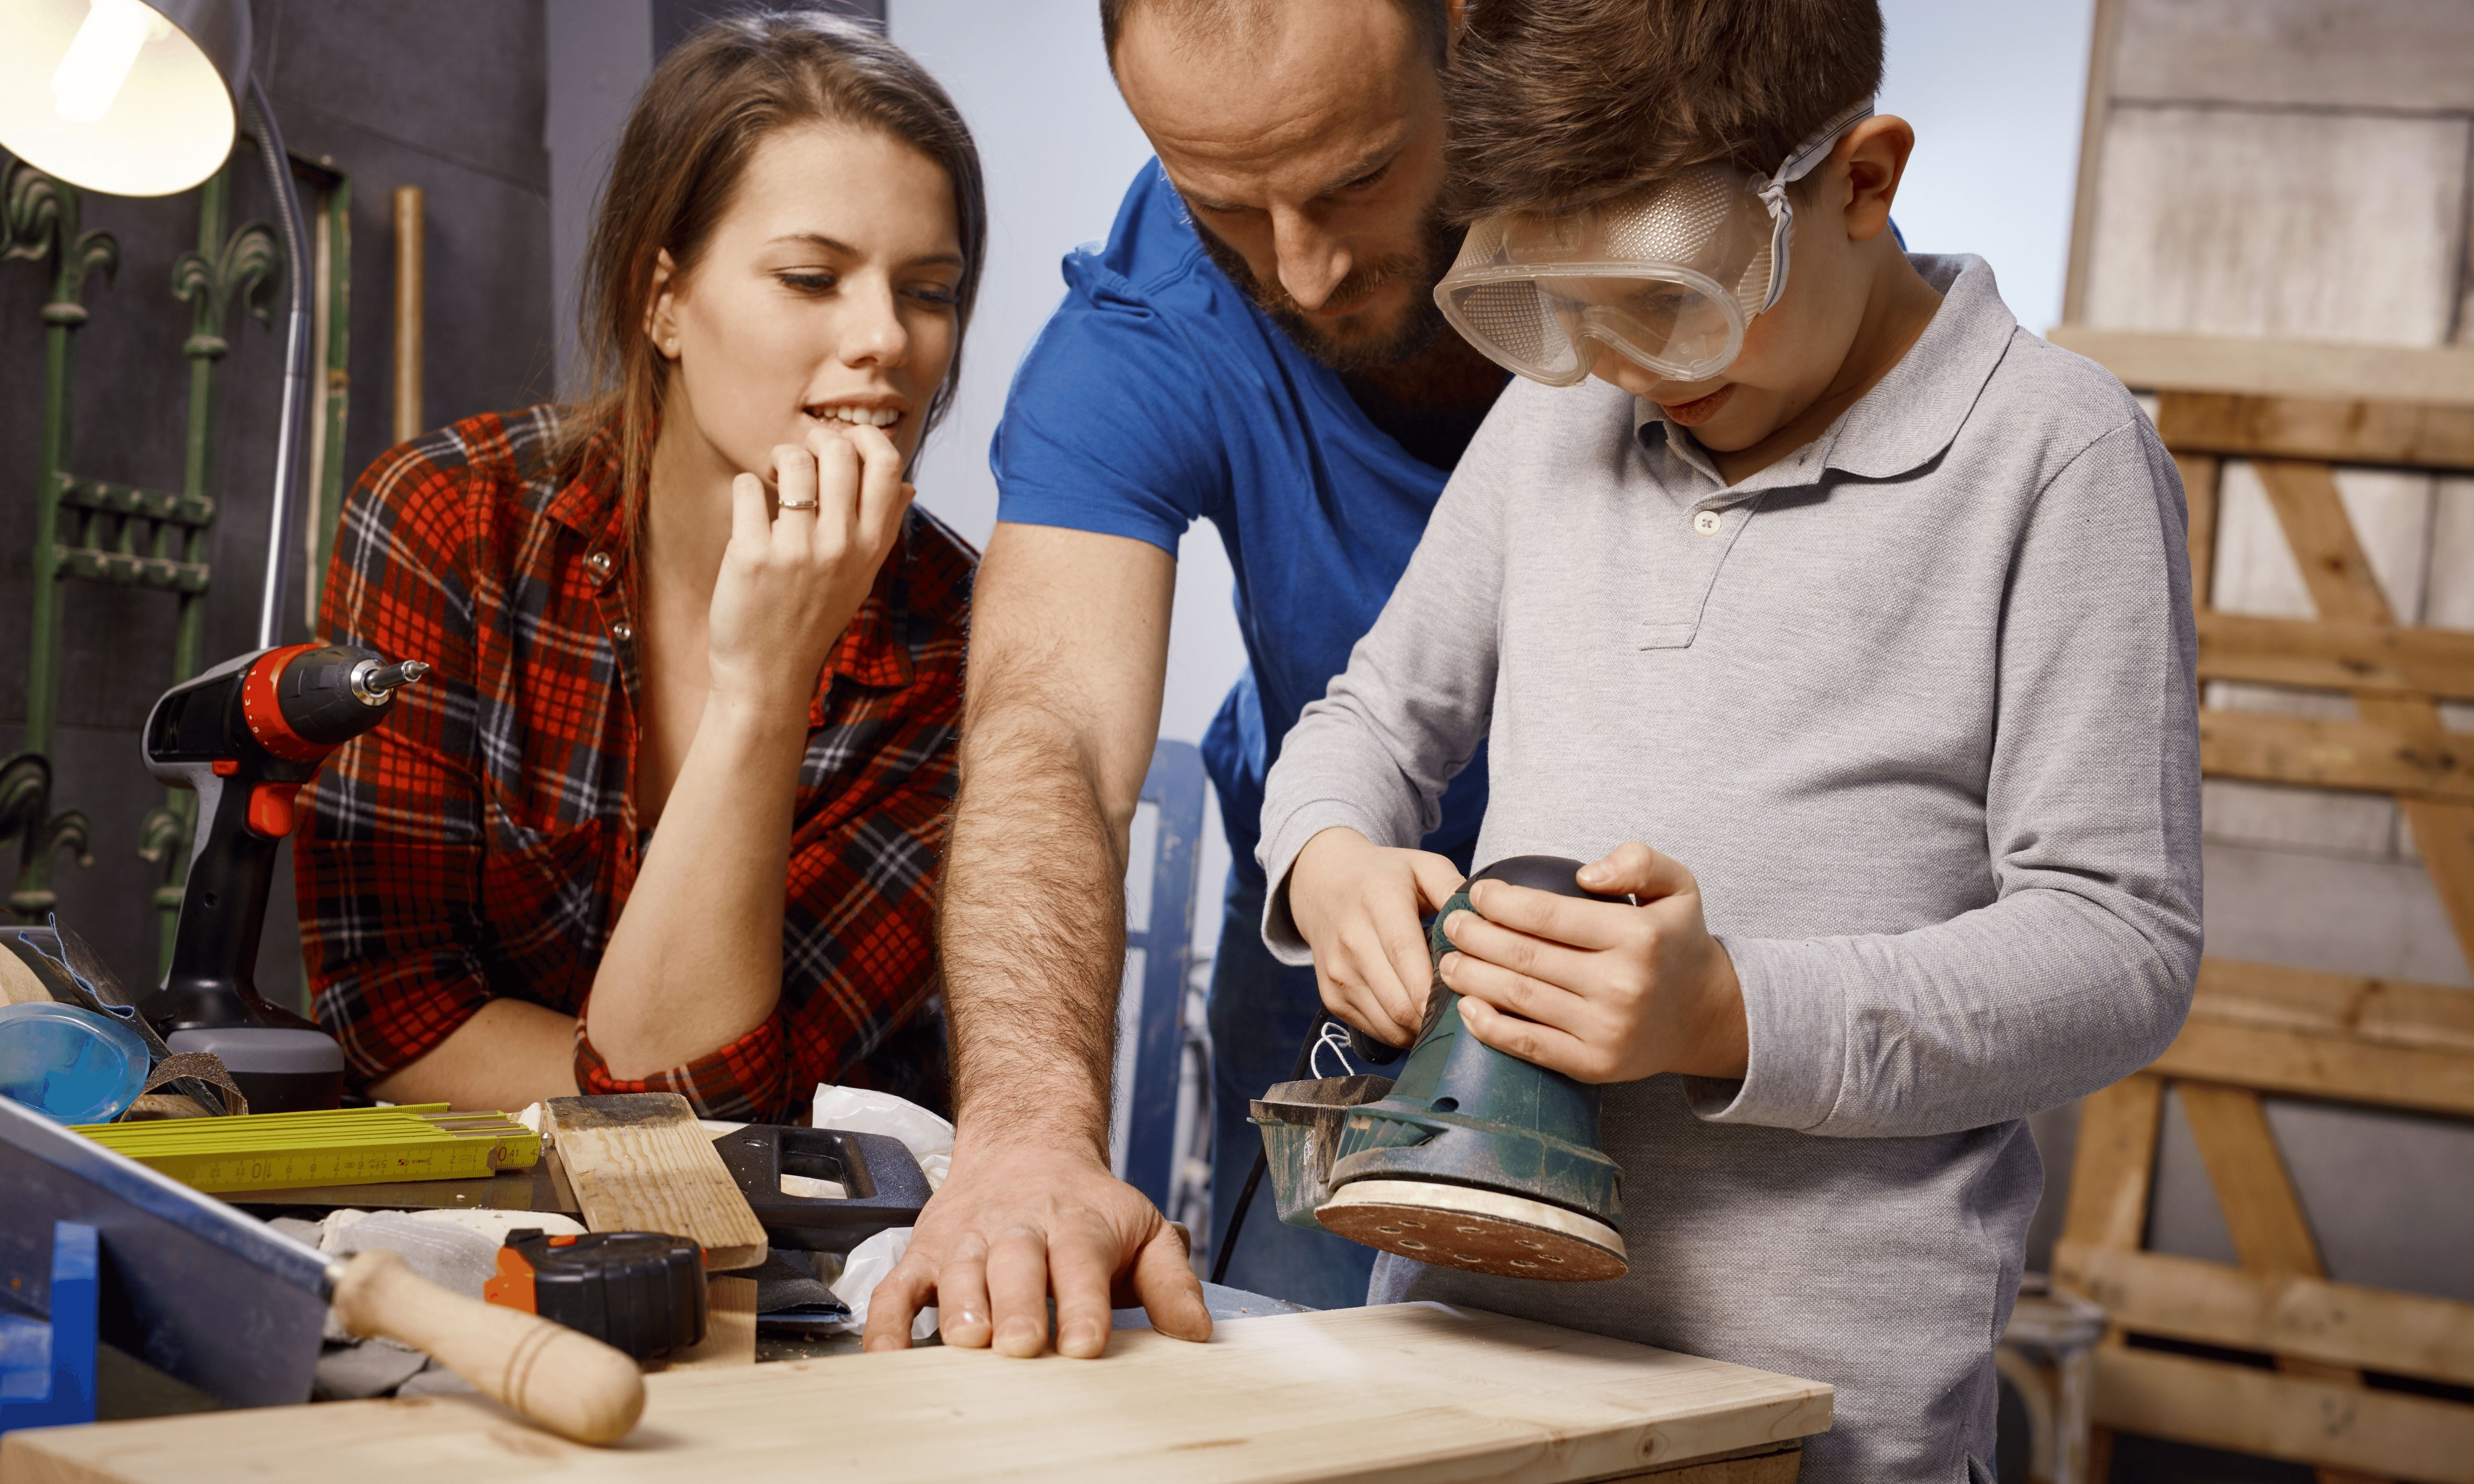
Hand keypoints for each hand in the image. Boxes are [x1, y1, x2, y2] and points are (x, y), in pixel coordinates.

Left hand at [706, 422, 915, 720]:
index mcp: (871, 547)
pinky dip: (746, 488)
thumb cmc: (811, 619)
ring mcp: (797, 550)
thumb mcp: (860, 577)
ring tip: (771, 478)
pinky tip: (749, 511)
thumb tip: (907, 484)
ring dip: (777, 458)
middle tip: (798, 461)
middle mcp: (841, 545)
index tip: (842, 443)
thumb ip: (881, 529)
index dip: (863, 437)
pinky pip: (747, 487)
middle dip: (814, 441)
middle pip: (839, 451)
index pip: (887, 464)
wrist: (768, 674)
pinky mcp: (752, 555)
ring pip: (792, 460)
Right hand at [860, 1138, 1209, 1357]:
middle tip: (1022, 1345)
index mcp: (1076, 1223)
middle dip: (1018, 1305)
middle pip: (1015, 1264)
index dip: (1084, 1302)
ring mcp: (966, 1242)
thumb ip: (1171, 1281)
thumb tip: (1196, 1333)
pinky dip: (886, 1322)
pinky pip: (896, 1289)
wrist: (1026, 1142)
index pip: (1081, 1259)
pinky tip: (886, 1355)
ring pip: (956, 1271)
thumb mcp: (1144, 1229)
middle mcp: (1017, 1229)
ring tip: (967, 1341)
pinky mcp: (925, 1254)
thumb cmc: (1088, 1205)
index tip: (1087, 1343)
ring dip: (959, 1305)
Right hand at [1287, 827, 1465, 1045]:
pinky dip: (1402, 1032)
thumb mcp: (1422, 867)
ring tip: (1446, 1017)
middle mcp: (1351, 940)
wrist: (1322, 885)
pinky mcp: (1331, 997)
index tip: (1467, 1001)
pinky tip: (1419, 1016)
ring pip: (1389, 1024)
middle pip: (1399, 1000)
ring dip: (1422, 1030)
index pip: (1405, 954)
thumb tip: (1487, 923)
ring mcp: (1338, 973)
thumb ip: (1454, 889)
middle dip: (1438, 1016)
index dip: (1435, 988)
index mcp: (1378, 901)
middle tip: (1468, 1013)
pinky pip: (1375, 1031)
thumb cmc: (1384, 877)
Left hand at [1438, 842, 1748, 1082]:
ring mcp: (1607, 1030)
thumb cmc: (1674, 942)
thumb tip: (1585, 875)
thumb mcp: (1677, 887)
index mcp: (1638, 936)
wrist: (1703, 1015)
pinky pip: (1529, 1045)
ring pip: (1519, 998)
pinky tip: (1466, 1007)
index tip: (1477, 893)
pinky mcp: (1594, 1065)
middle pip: (1525, 955)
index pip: (1548, 914)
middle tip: (1451, 924)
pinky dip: (1490, 1028)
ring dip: (1472, 978)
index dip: (1501, 902)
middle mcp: (1623, 985)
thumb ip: (1638, 862)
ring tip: (1447, 961)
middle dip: (1476, 937)